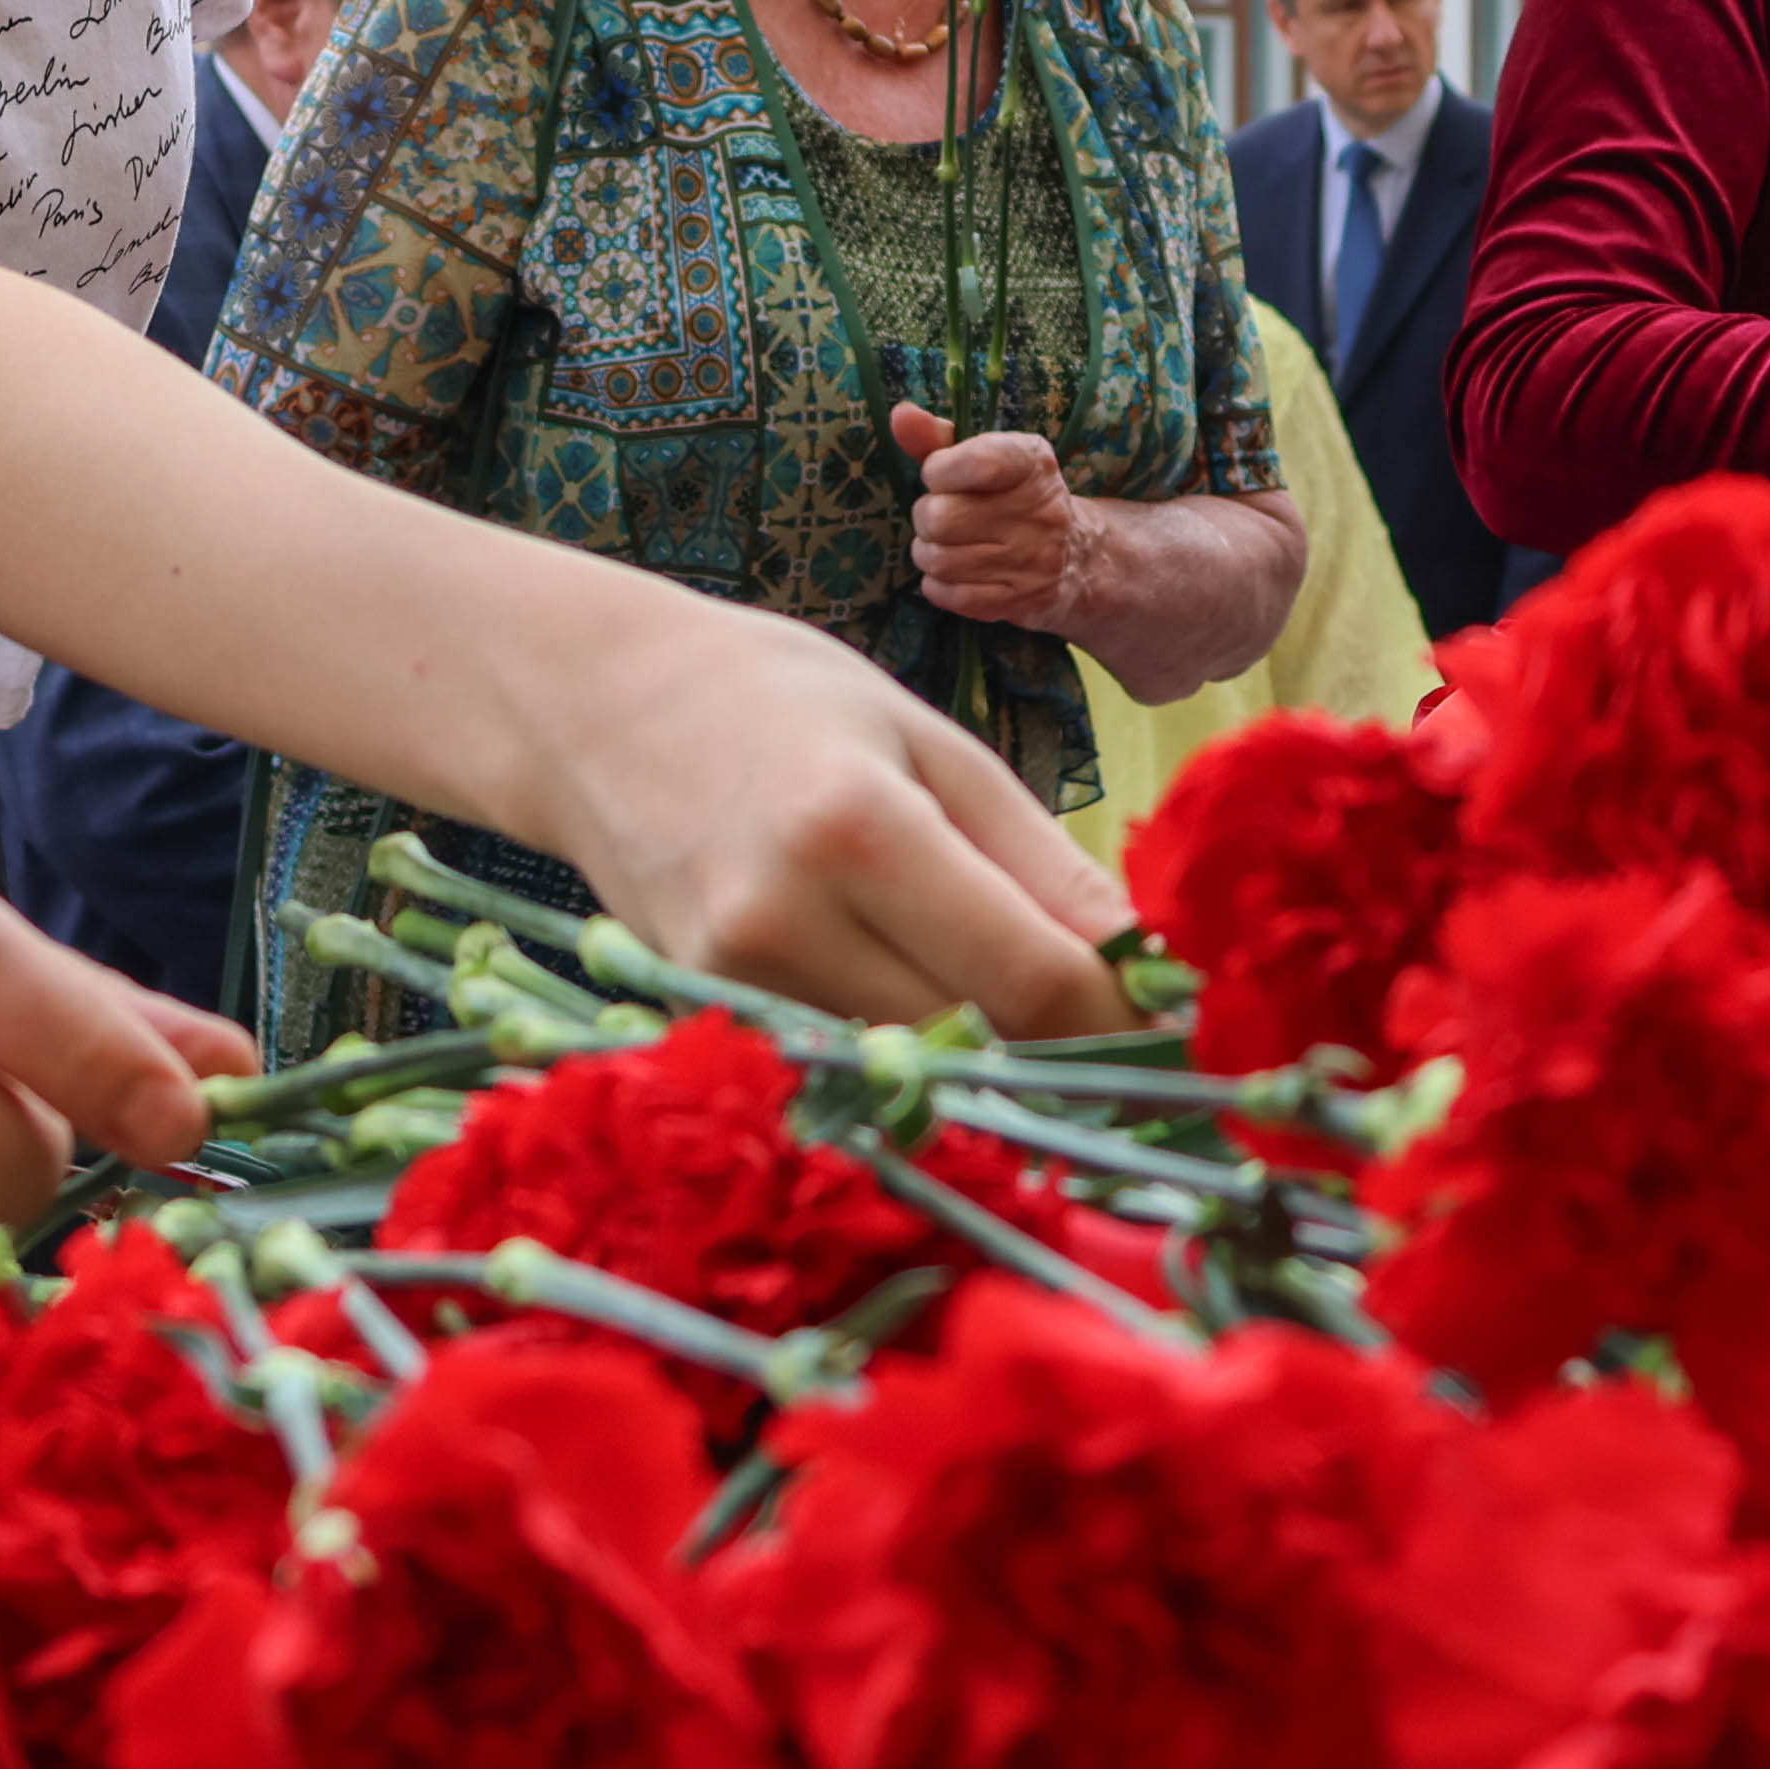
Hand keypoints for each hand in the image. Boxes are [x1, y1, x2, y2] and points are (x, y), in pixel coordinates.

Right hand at [525, 595, 1138, 1039]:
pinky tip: (916, 991)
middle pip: (982, 1043)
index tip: (1184, 1023)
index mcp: (857, 827)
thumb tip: (1154, 973)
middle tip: (1125, 1020)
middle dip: (1068, 1042)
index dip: (1126, 1020)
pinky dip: (906, 1044)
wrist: (586, 711)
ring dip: (988, 1048)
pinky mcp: (706, 1018)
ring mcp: (731, 984)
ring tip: (1015, 990)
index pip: (1032, 980)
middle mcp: (783, 922)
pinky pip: (849, 1058)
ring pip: (917, 1068)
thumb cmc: (777, 700)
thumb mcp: (932, 746)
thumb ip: (1043, 867)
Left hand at [890, 408, 1078, 625]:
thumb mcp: (984, 456)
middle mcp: (1041, 511)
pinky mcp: (1023, 600)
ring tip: (944, 543)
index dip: (939, 470)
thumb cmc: (1011, 496)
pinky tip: (954, 572)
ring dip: (928, 551)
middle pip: (941, 518)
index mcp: (1033, 463)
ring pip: (939, 559)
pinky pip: (951, 596)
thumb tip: (900, 415)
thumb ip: (937, 437)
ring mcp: (1034, 560)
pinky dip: (938, 585)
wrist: (1077, 557)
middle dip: (926, 516)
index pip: (977, 463)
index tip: (940, 474)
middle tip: (940, 515)